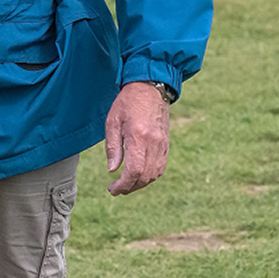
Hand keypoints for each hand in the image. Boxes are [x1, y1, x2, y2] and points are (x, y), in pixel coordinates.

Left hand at [102, 82, 171, 196]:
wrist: (150, 88)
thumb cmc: (127, 103)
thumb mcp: (113, 122)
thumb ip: (113, 147)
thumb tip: (112, 170)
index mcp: (139, 138)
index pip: (134, 171)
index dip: (123, 185)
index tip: (112, 189)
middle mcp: (154, 144)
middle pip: (145, 177)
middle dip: (130, 187)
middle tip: (116, 189)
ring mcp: (162, 144)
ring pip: (154, 174)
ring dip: (140, 184)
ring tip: (126, 184)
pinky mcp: (166, 144)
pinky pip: (160, 167)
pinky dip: (150, 176)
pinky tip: (139, 175)